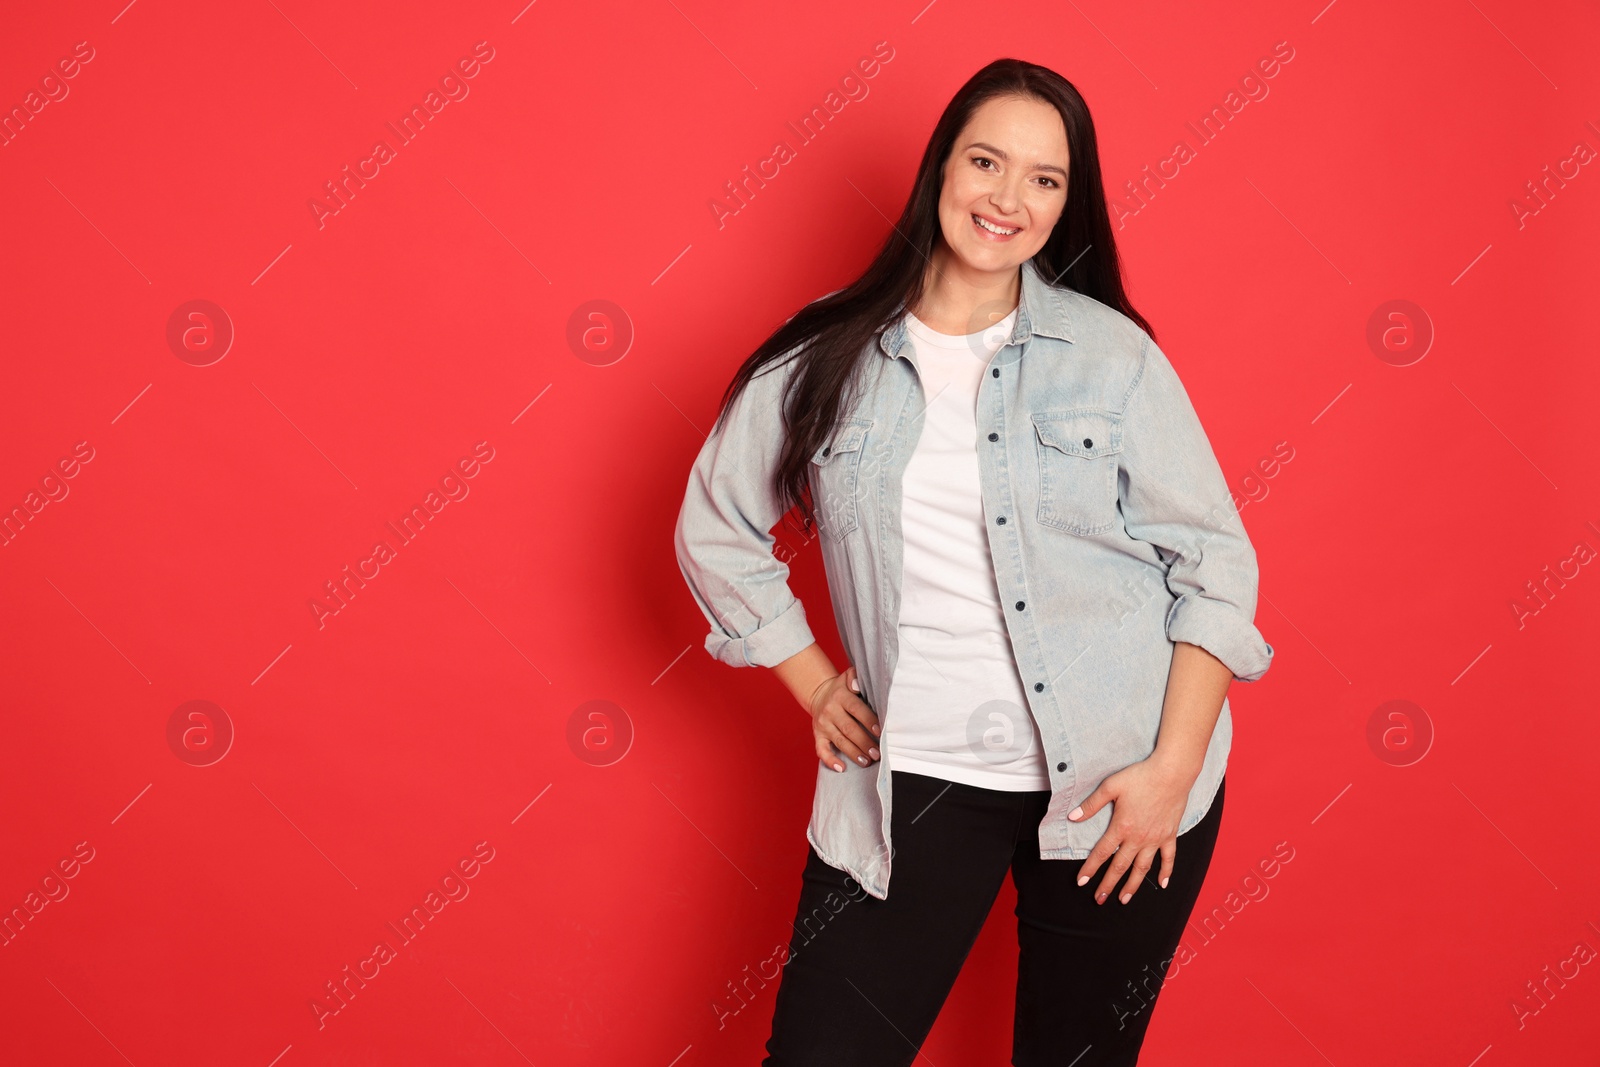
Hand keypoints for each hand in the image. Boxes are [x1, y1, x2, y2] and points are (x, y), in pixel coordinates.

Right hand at [808, 665, 880, 772]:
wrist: (819, 693)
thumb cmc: (842, 688)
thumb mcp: (847, 676)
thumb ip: (855, 677)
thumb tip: (857, 686)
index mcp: (840, 696)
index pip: (856, 709)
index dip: (869, 721)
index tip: (880, 732)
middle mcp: (830, 711)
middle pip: (849, 729)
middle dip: (864, 742)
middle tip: (878, 753)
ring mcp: (823, 725)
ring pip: (839, 741)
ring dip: (854, 753)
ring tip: (867, 762)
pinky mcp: (818, 735)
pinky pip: (821, 750)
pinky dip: (830, 760)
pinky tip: (841, 768)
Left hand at [1066, 757, 1193, 904]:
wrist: (1171, 773)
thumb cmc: (1140, 777)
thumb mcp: (1110, 786)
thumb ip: (1091, 804)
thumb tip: (1073, 817)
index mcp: (1121, 827)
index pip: (1102, 853)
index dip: (1090, 868)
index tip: (1081, 882)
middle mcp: (1138, 838)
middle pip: (1120, 866)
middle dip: (1108, 885)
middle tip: (1099, 899)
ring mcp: (1155, 838)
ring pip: (1142, 868)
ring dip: (1132, 886)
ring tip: (1124, 899)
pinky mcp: (1170, 835)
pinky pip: (1168, 858)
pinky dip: (1166, 872)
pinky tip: (1163, 883)